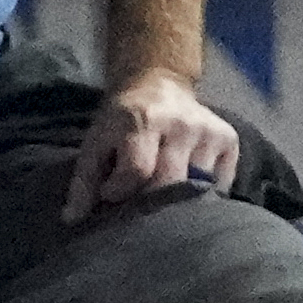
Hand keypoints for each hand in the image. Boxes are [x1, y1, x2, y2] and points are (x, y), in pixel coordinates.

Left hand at [64, 64, 243, 220]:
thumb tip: (72, 219)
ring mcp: (209, 131)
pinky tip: (189, 188)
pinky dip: (204, 194)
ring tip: (163, 198)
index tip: (111, 194)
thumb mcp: (95, 142)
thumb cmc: (121, 120)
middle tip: (139, 203)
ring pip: (198, 187)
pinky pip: (219, 184)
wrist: (158, 82)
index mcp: (143, 120)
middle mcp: (181, 123)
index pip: (138, 170)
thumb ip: (84, 181)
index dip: (121, 191)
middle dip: (151, 202)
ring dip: (179, 200)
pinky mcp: (230, 139)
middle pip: (171, 182)